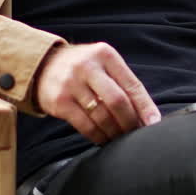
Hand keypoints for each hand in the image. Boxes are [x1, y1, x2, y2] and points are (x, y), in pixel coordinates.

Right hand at [34, 43, 160, 143]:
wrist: (42, 65)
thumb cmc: (82, 69)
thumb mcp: (102, 64)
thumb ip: (123, 83)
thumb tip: (148, 115)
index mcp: (105, 55)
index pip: (132, 84)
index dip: (145, 107)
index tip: (153, 123)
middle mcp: (87, 66)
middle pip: (117, 101)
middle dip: (130, 122)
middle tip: (135, 133)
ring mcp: (71, 83)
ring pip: (102, 116)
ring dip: (115, 132)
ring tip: (120, 138)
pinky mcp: (59, 101)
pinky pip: (85, 125)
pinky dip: (98, 136)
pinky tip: (104, 139)